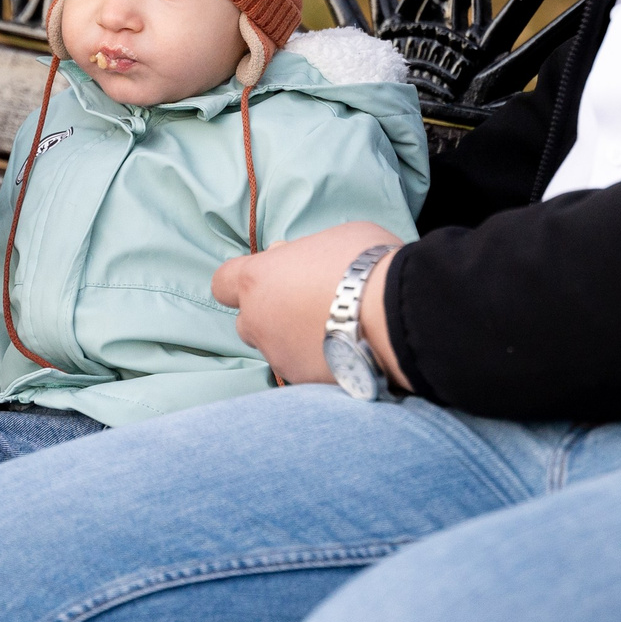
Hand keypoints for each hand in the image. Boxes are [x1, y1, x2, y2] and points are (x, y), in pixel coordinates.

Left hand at [213, 221, 408, 391]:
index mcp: (257, 279)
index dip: (242, 281)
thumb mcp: (333, 237)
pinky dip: (319, 362)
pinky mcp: (305, 384)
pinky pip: (305, 370)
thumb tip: (294, 259)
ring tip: (336, 330)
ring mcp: (280, 358)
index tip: (269, 277)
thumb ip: (303, 253)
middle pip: (248, 321)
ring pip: (277, 350)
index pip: (223, 282)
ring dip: (296, 341)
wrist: (397, 315)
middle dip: (271, 314)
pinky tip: (349, 351)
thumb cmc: (367, 264)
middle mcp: (259, 322)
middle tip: (307, 303)